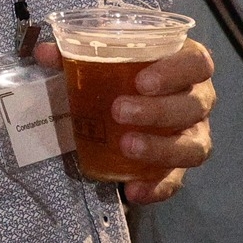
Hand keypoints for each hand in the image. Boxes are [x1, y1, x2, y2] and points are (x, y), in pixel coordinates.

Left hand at [36, 37, 216, 204]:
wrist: (128, 97)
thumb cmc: (123, 70)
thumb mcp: (101, 58)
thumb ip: (73, 53)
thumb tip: (44, 53)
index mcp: (185, 64)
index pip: (197, 63)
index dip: (175, 71)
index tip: (142, 81)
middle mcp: (198, 99)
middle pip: (194, 105)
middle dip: (158, 110)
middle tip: (119, 111)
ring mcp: (193, 133)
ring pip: (194, 146)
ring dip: (161, 148)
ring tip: (126, 146)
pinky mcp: (180, 164)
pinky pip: (177, 180)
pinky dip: (157, 188)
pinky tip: (133, 190)